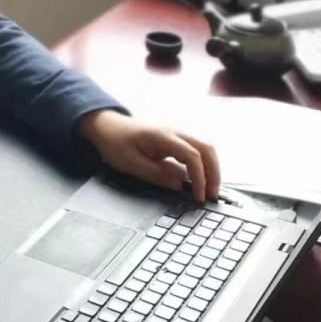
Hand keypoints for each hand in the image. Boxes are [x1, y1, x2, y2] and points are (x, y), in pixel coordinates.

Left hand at [78, 109, 219, 201]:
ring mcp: (175, 133)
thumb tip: (180, 185)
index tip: (199, 196)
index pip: (192, 155)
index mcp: (162, 136)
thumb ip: (156, 175)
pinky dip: (202, 164)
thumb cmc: (115, 142)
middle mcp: (173, 131)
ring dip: (211, 168)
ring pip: (205, 147)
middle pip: (206, 148)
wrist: (107, 126)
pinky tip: (199, 180)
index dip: (200, 177)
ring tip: (209, 190)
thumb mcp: (130, 163)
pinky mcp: (174, 139)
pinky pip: (196, 149)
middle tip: (212, 195)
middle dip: (214, 173)